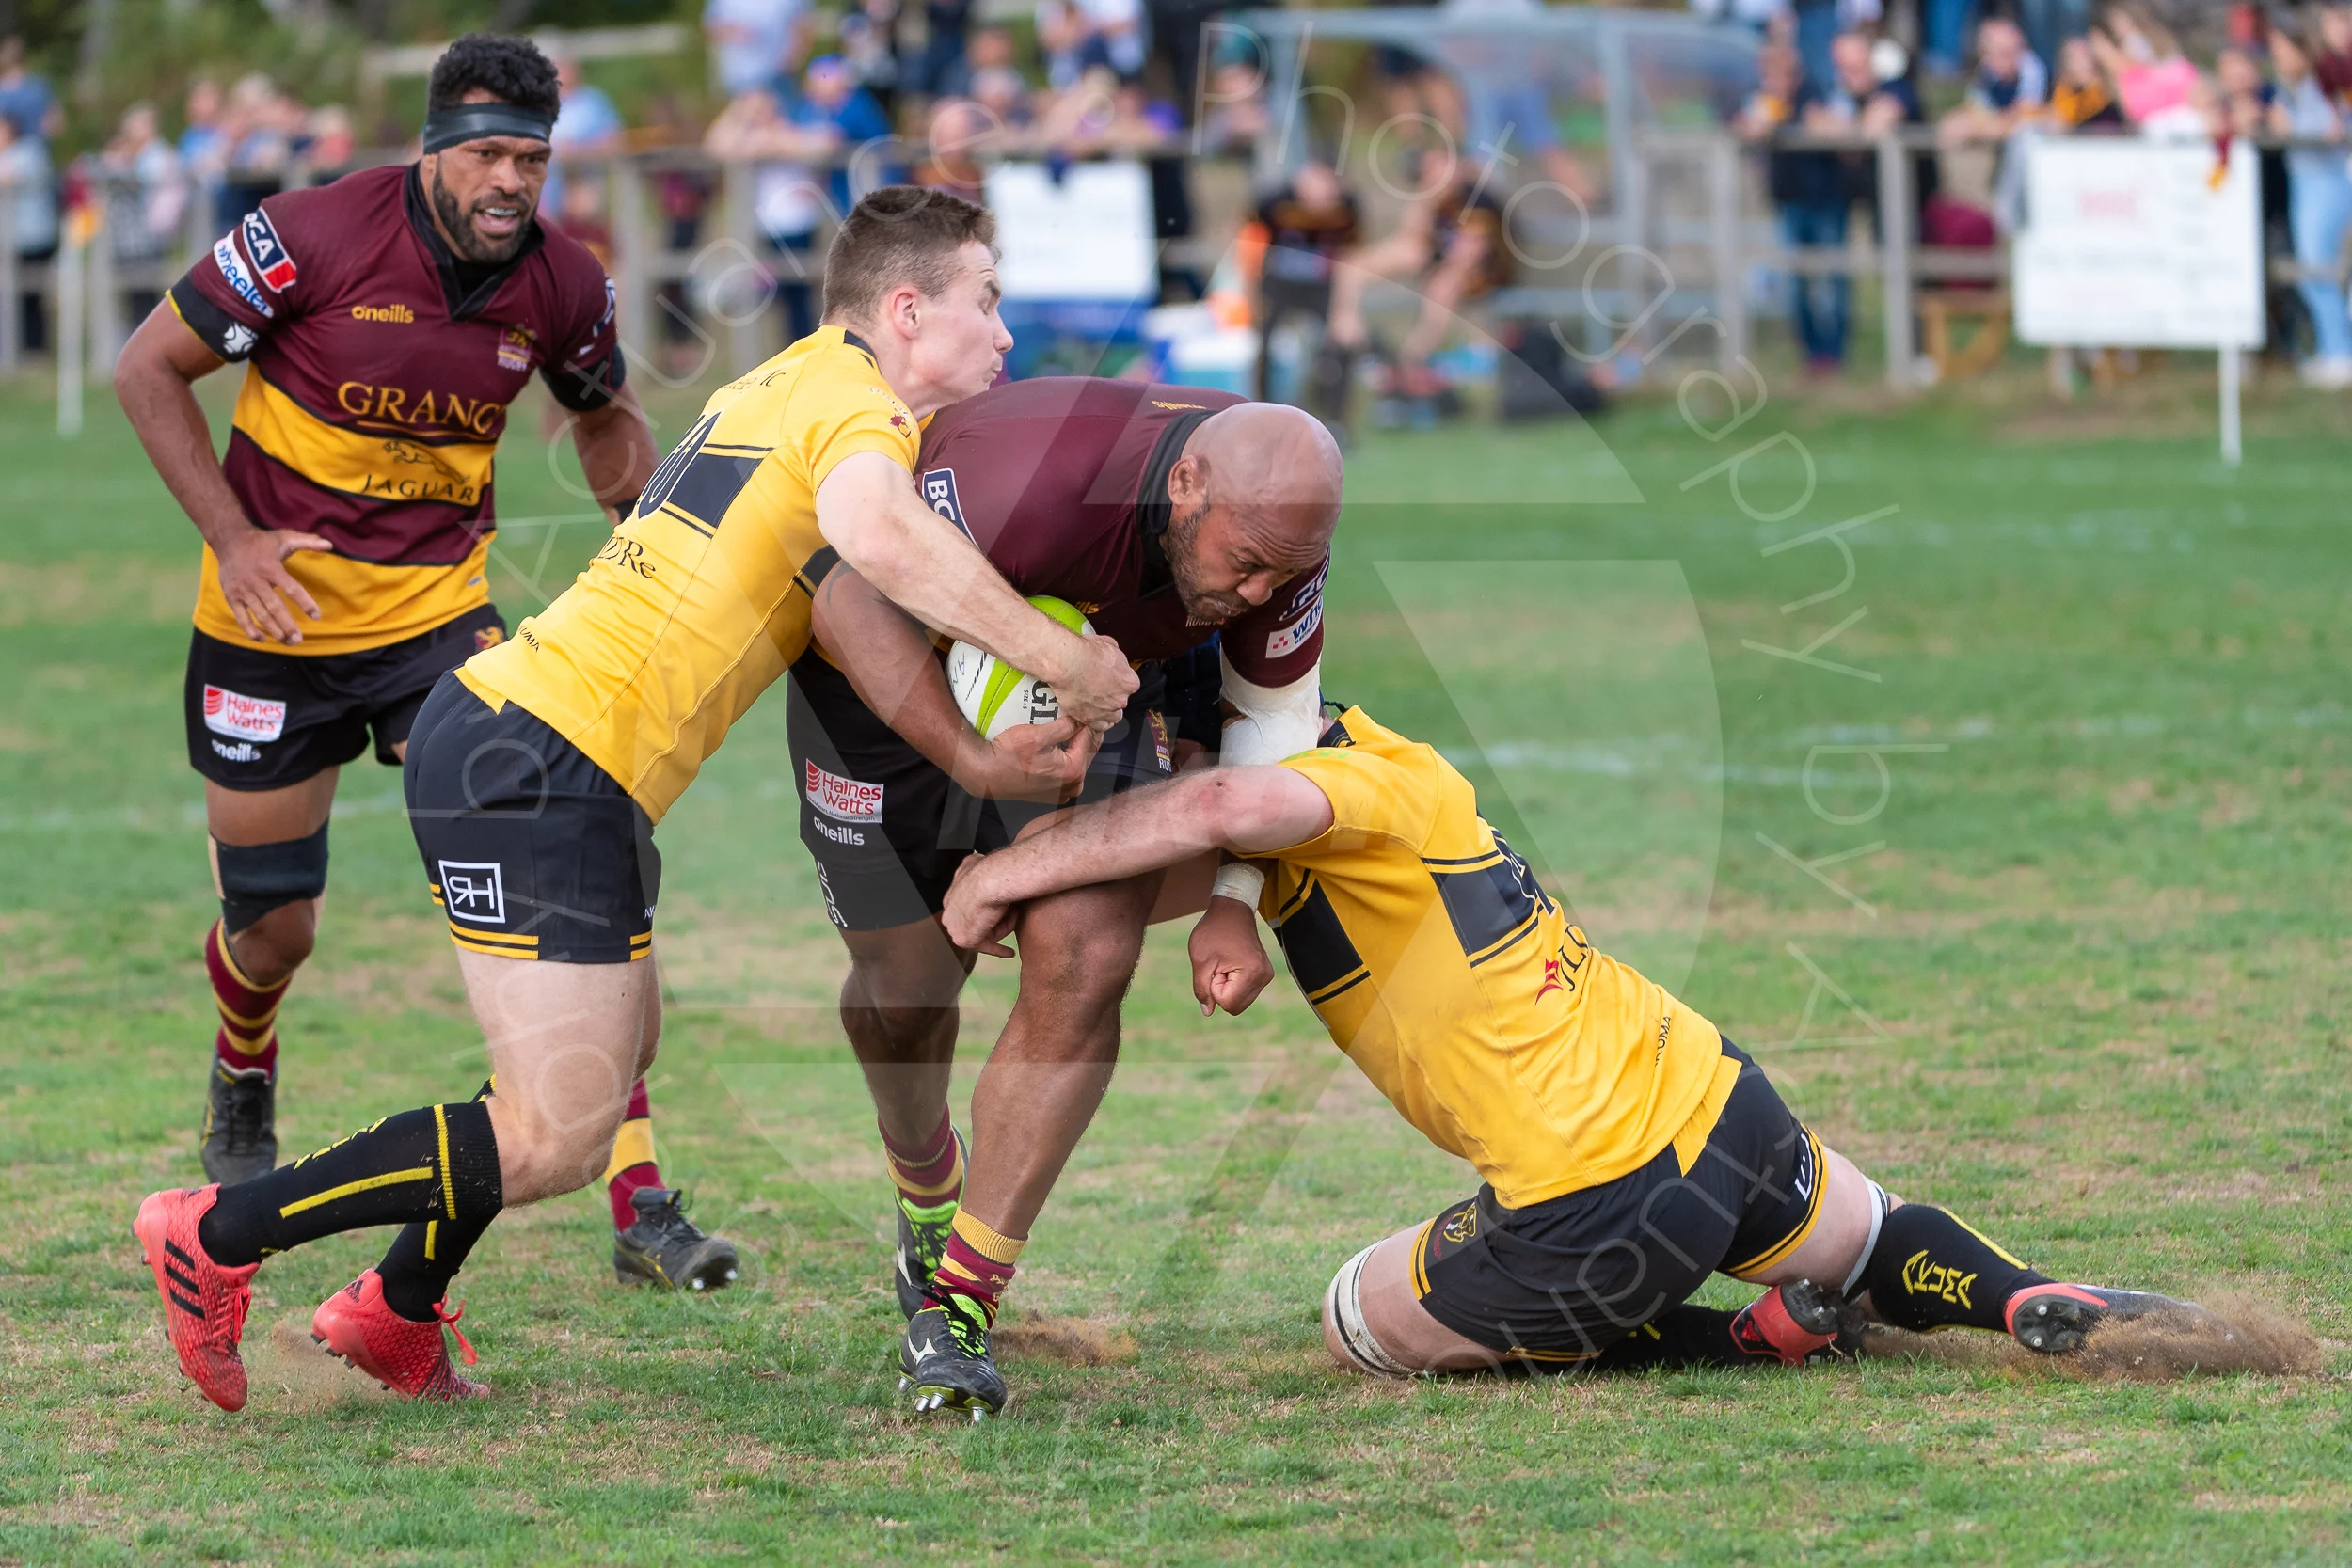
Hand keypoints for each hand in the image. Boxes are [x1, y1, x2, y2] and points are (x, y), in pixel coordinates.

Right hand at [214, 525, 330, 643]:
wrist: (228, 540)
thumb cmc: (261, 542)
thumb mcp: (285, 537)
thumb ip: (307, 541)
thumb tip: (329, 544)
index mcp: (271, 568)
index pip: (291, 589)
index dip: (305, 603)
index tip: (316, 616)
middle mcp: (256, 581)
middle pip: (274, 607)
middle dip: (287, 625)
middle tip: (299, 639)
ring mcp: (242, 590)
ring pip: (259, 614)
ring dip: (274, 630)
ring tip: (288, 642)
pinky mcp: (231, 596)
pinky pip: (240, 616)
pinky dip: (249, 629)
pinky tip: (262, 639)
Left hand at [942, 853, 1017, 956]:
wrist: (991, 879)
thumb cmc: (989, 869)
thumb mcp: (975, 862)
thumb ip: (972, 865)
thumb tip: (974, 861)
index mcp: (951, 896)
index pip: (968, 910)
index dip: (986, 912)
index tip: (996, 916)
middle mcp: (949, 913)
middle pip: (976, 923)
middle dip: (994, 924)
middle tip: (1014, 917)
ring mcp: (954, 927)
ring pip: (983, 932)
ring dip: (1002, 928)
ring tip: (1016, 916)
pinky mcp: (964, 940)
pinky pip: (986, 945)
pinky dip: (999, 950)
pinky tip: (1009, 952)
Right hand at [959, 717, 1099, 801]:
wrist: (985, 774)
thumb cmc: (1007, 755)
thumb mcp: (1037, 735)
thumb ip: (1065, 727)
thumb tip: (1080, 719)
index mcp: (1073, 770)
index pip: (1089, 738)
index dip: (1087, 720)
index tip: (1084, 707)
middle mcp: (1072, 785)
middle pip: (1086, 751)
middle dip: (1083, 733)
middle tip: (1078, 715)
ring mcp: (1062, 792)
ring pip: (1076, 761)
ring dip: (1074, 745)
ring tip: (1068, 727)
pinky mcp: (1052, 793)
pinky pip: (1065, 771)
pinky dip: (1064, 758)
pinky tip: (1057, 746)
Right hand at [1048, 631, 1139, 731]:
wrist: (1067, 663)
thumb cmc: (1085, 652)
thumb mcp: (1109, 645)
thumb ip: (1117, 657)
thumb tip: (1114, 657)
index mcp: (1130, 682)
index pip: (1129, 686)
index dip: (1118, 683)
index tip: (1111, 681)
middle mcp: (1121, 699)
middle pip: (1120, 701)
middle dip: (1112, 697)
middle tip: (1099, 690)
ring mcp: (1106, 711)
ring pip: (1111, 717)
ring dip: (1105, 712)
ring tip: (1095, 705)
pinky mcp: (1089, 719)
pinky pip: (1097, 726)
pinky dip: (1094, 722)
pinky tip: (1090, 716)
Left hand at [1189, 895, 1273, 1016]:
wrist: (1232, 910)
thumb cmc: (1214, 931)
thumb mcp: (1200, 960)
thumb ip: (1202, 989)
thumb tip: (1207, 1012)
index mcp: (1251, 973)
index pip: (1227, 1004)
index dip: (1214, 988)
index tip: (1215, 966)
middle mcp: (1264, 977)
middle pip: (1235, 1007)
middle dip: (1221, 990)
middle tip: (1219, 965)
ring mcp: (1266, 976)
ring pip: (1240, 1001)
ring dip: (1227, 987)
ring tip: (1225, 963)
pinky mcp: (1264, 973)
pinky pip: (1245, 992)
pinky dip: (1234, 984)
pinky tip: (1232, 963)